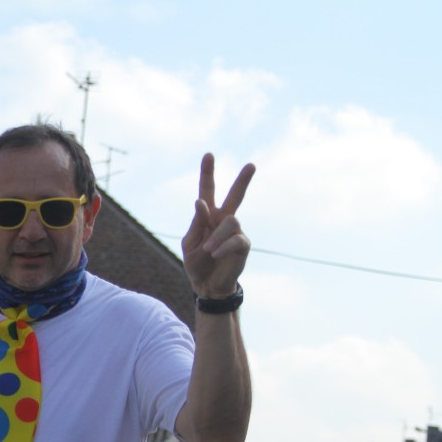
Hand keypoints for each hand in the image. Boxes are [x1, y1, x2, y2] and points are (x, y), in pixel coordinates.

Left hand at [182, 155, 253, 297]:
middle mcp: (223, 220)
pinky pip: (236, 239)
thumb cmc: (197, 264)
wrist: (206, 286)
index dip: (208, 174)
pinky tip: (214, 254)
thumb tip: (201, 201)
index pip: (208, 191)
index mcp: (207, 217)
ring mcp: (235, 232)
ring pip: (231, 221)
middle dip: (243, 180)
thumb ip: (196, 223)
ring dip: (216, 236)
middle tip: (251, 165)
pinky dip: (222, 246)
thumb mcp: (189, 243)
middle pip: (235, 196)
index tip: (208, 155)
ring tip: (207, 250)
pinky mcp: (243, 245)